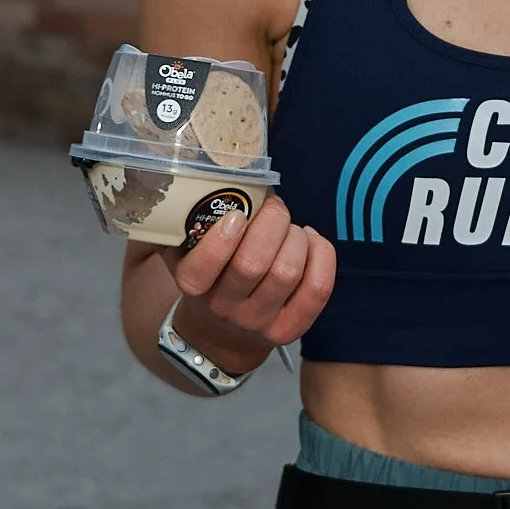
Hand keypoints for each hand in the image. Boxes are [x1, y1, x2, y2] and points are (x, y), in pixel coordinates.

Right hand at [171, 195, 336, 368]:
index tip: (237, 213)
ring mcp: (258, 322)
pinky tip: (310, 240)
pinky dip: (321, 255)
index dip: (223, 238)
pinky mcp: (291, 329)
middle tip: (273, 207)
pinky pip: (317, 289)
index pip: (203, 268)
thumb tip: (227, 176)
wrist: (222, 331)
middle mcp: (223, 308)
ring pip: (287, 273)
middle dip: (271, 223)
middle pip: (253, 265)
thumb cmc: (211, 274)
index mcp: (192, 286)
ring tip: (290, 228)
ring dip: (295, 237)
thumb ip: (195, 219)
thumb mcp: (188, 249)